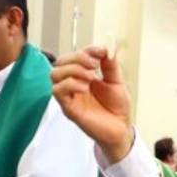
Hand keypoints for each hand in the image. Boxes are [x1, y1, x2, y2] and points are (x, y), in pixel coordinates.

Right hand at [52, 45, 133, 163]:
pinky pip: (58, 92)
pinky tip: (85, 87)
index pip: (73, 56)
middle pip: (60, 62)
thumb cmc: (117, 108)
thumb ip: (110, 65)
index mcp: (82, 76)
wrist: (121, 129)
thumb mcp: (116, 81)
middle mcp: (73, 85)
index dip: (86, 50)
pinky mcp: (69, 109)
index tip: (101, 51)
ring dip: (73, 70)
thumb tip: (108, 47)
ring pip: (54, 75)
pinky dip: (70, 84)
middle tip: (95, 65)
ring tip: (91, 77)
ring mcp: (69, 97)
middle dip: (77, 58)